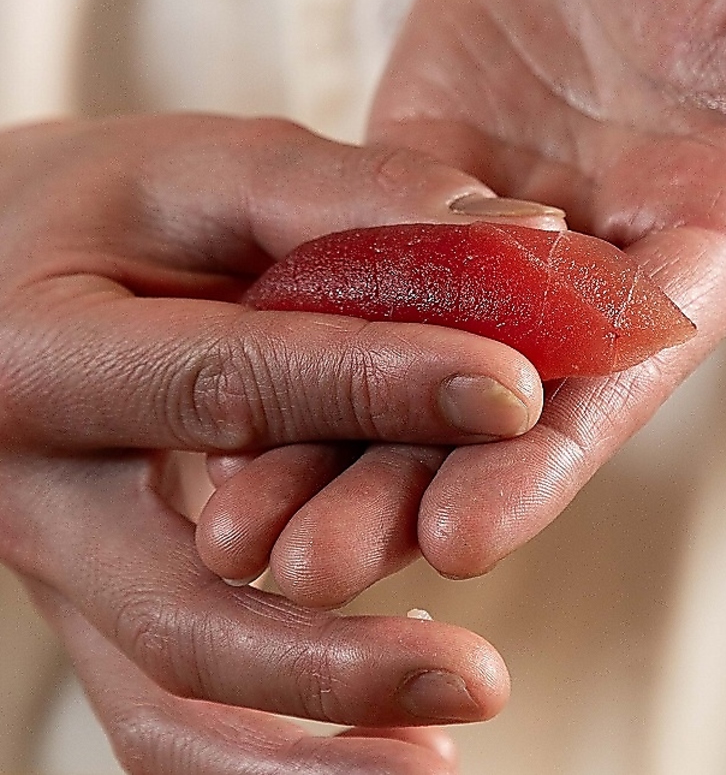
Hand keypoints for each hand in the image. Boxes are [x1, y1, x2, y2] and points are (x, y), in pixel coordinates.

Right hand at [0, 114, 562, 771]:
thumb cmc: (110, 207)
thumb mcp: (211, 169)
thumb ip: (350, 195)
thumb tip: (517, 233)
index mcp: (43, 354)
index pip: (227, 385)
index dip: (376, 387)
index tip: (515, 391)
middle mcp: (35, 492)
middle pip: (178, 608)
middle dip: (333, 656)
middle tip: (482, 677)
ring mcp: (60, 569)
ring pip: (165, 698)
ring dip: (302, 748)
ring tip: (436, 757)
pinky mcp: (101, 600)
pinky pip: (170, 704)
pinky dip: (269, 748)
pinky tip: (388, 746)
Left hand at [202, 0, 725, 586]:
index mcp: (722, 210)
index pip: (644, 343)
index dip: (558, 438)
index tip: (464, 527)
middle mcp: (618, 259)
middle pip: (525, 394)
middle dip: (423, 481)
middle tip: (316, 574)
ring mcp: (518, 243)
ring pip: (432, 362)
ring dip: (342, 451)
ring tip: (244, 539)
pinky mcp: (435, 204)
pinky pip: (367, 283)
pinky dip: (306, 346)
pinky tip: (227, 414)